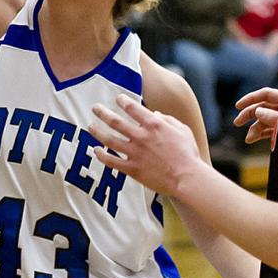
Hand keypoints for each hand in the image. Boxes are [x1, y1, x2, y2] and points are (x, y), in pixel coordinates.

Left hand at [88, 93, 203, 196]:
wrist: (187, 178)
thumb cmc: (188, 154)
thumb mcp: (182, 130)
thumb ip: (168, 119)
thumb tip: (155, 113)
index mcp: (154, 124)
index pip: (133, 107)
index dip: (123, 101)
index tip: (118, 98)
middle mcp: (141, 136)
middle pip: (115, 121)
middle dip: (103, 112)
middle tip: (95, 108)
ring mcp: (135, 153)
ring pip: (109, 140)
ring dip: (97, 132)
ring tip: (90, 126)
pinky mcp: (132, 169)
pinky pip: (112, 161)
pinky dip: (102, 156)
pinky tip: (96, 151)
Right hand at [233, 87, 277, 145]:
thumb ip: (273, 117)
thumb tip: (257, 111)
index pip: (266, 94)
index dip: (251, 98)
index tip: (237, 106)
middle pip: (263, 107)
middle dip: (248, 115)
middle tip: (237, 123)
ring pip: (265, 120)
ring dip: (254, 129)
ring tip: (248, 139)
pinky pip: (271, 130)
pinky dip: (261, 134)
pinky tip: (254, 138)